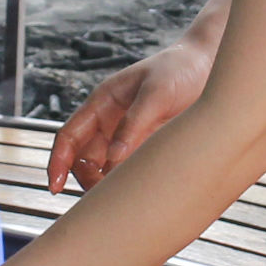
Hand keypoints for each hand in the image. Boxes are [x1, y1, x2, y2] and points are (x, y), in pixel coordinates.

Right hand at [48, 31, 214, 191]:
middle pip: (83, 159)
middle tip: (101, 197)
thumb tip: (113, 156)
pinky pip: (129, 170)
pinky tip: (139, 193)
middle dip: (86, 180)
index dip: (57, 161)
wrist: (210, 66)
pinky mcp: (147, 146)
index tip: (55, 185)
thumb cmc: (180, 69)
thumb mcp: (156, 93)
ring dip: (106, 185)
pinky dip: (128, 183)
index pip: (69, 136)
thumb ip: (134, 123)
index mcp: (103, 102)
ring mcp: (128, 135)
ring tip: (121, 199)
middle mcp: (110, 121)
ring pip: (105, 169)